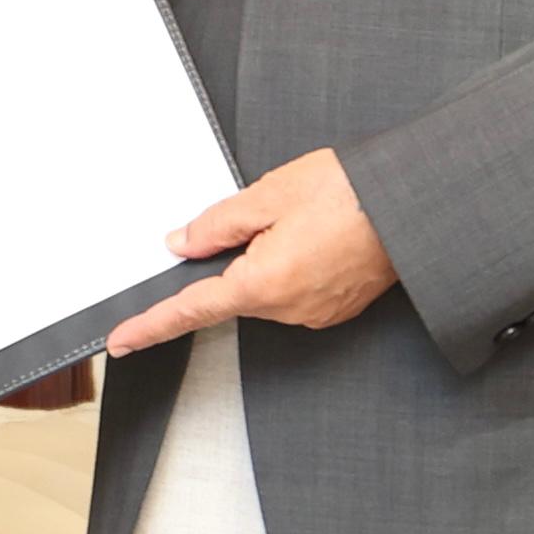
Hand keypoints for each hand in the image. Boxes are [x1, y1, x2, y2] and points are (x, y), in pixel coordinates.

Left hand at [100, 148, 394, 355]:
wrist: (412, 204)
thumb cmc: (350, 193)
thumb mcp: (269, 194)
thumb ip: (216, 224)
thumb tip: (183, 243)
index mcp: (263, 283)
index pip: (190, 309)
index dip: (151, 325)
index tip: (121, 339)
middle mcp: (288, 309)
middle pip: (233, 289)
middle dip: (235, 254)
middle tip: (269, 213)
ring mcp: (315, 313)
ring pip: (264, 287)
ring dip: (268, 256)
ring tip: (304, 217)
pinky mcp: (334, 309)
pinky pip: (293, 289)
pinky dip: (292, 265)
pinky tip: (315, 235)